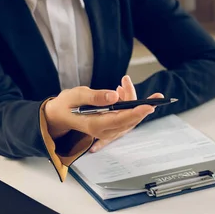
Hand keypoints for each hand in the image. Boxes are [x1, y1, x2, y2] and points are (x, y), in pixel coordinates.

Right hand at [43, 75, 162, 149]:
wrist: (58, 116)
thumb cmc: (65, 105)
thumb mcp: (75, 96)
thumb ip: (94, 96)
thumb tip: (114, 96)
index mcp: (95, 125)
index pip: (120, 120)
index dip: (136, 113)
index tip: (148, 106)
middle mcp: (104, 131)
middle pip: (130, 120)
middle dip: (143, 106)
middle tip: (157, 96)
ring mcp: (108, 130)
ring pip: (129, 118)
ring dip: (132, 100)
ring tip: (124, 82)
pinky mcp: (110, 126)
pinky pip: (125, 117)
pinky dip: (127, 103)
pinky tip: (122, 90)